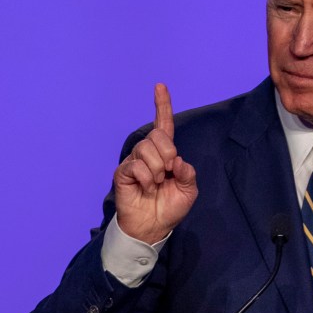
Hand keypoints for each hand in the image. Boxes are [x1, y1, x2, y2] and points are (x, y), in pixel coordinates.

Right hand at [112, 83, 197, 242]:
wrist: (154, 227)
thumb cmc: (170, 207)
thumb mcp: (189, 190)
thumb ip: (188, 173)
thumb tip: (177, 160)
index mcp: (165, 153)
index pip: (163, 124)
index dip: (162, 105)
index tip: (160, 85)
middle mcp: (148, 152)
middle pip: (157, 135)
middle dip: (167, 154)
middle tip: (168, 174)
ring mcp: (133, 161)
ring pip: (146, 150)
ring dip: (157, 170)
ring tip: (156, 184)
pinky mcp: (122, 172)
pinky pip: (136, 166)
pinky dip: (147, 179)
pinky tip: (146, 189)